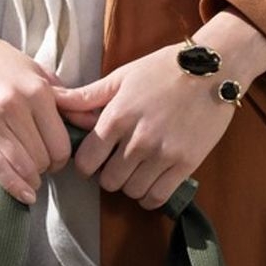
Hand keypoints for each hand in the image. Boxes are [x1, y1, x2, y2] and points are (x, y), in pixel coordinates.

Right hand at [0, 0, 72, 205]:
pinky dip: (13, 186)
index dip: (63, 158)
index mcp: (37, 92)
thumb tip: (91, 122)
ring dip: (31, 178)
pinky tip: (24, 194)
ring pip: (22, 165)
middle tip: (42, 166)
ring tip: (32, 179)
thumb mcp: (35, 70)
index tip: (57, 159)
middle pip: (43, 157)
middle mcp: (16, 106)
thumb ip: (64, 98)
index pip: (61, 142)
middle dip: (47, 168)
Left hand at [51, 23, 265, 207]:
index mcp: (117, 117)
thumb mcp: (121, 77)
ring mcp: (163, 154)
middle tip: (118, 163)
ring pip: (131, 191)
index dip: (86, 164)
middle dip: (109, 175)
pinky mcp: (186, 164)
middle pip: (108, 181)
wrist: (212, 69)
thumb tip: (53, 101)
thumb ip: (86, 96)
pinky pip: (158, 197)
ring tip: (136, 170)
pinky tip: (151, 182)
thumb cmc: (163, 69)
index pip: (86, 161)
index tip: (95, 159)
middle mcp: (138, 139)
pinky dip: (150, 196)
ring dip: (130, 185)